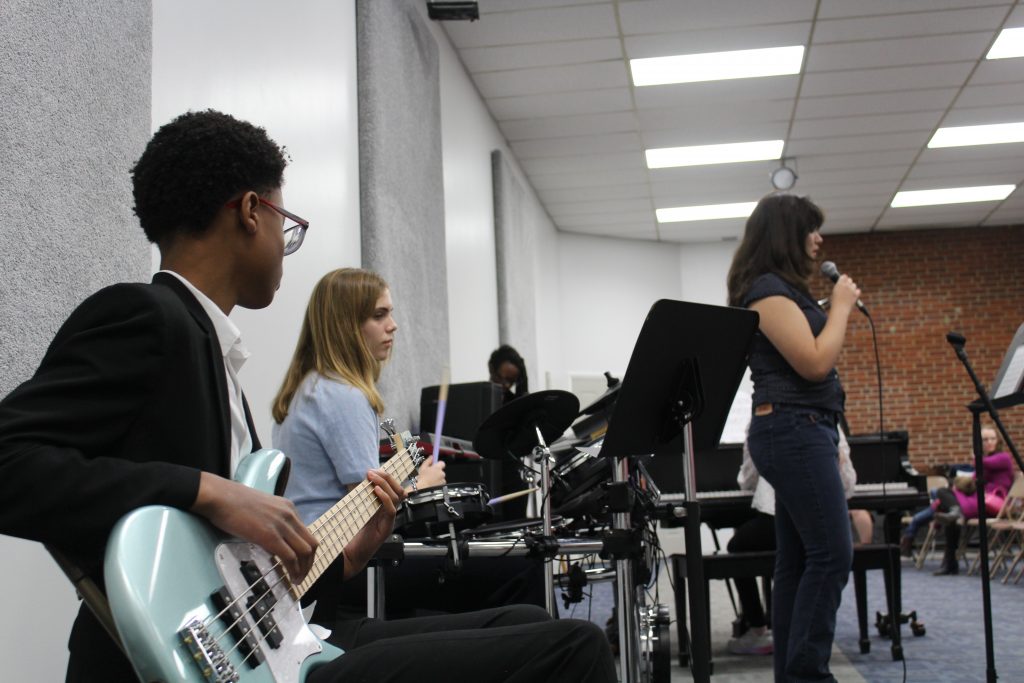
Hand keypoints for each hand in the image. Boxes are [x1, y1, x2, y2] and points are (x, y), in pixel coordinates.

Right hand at [191, 472, 317, 582]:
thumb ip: (272, 523)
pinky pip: (290, 557)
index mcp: (288, 507)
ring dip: (303, 569)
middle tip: (302, 575)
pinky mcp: (270, 536)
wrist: (220, 496)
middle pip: (311, 543)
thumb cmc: (232, 502)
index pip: (306, 533)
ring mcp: (281, 525)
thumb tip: (273, 542)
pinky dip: (293, 570)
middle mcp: (289, 514)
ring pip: (304, 552)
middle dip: (309, 563)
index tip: (301, 563)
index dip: (306, 552)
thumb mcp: (261, 509)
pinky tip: (290, 578)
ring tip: (297, 580)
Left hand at [342, 469, 405, 578]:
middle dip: (387, 477)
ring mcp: (389, 521)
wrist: (349, 556)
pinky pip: (391, 510)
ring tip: (373, 478)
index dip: (387, 478)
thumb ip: (363, 499)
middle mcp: (389, 514)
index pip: (393, 489)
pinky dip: (385, 498)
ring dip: (385, 484)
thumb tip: (363, 482)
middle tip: (373, 472)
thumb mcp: (358, 512)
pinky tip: (376, 491)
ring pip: (397, 497)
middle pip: (398, 490)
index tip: (373, 470)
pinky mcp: (386, 528)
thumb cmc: (352, 535)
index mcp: (383, 509)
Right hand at [416, 457, 446, 488]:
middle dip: (437, 472)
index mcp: (438, 468)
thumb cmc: (422, 478)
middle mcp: (442, 473)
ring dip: (437, 478)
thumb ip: (428, 461)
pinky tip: (432, 485)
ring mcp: (443, 480)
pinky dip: (437, 484)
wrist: (422, 489)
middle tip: (430, 475)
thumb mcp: (423, 467)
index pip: (442, 463)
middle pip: (441, 471)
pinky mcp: (443, 486)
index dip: (438, 464)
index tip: (434, 466)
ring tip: (430, 481)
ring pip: (441, 478)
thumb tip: (432, 456)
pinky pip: (441, 483)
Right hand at [830, 274, 860, 311]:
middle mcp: (846, 285)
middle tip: (846, 288)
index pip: (844, 276)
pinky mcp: (856, 294)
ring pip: (854, 285)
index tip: (843, 281)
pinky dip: (856, 292)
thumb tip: (843, 284)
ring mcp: (852, 290)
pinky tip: (852, 296)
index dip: (844, 279)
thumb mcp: (834, 292)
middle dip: (848, 283)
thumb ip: (839, 286)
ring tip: (848, 293)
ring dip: (852, 287)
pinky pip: (858, 290)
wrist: (840, 309)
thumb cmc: (835, 303)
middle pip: (850, 279)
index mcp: (839, 284)